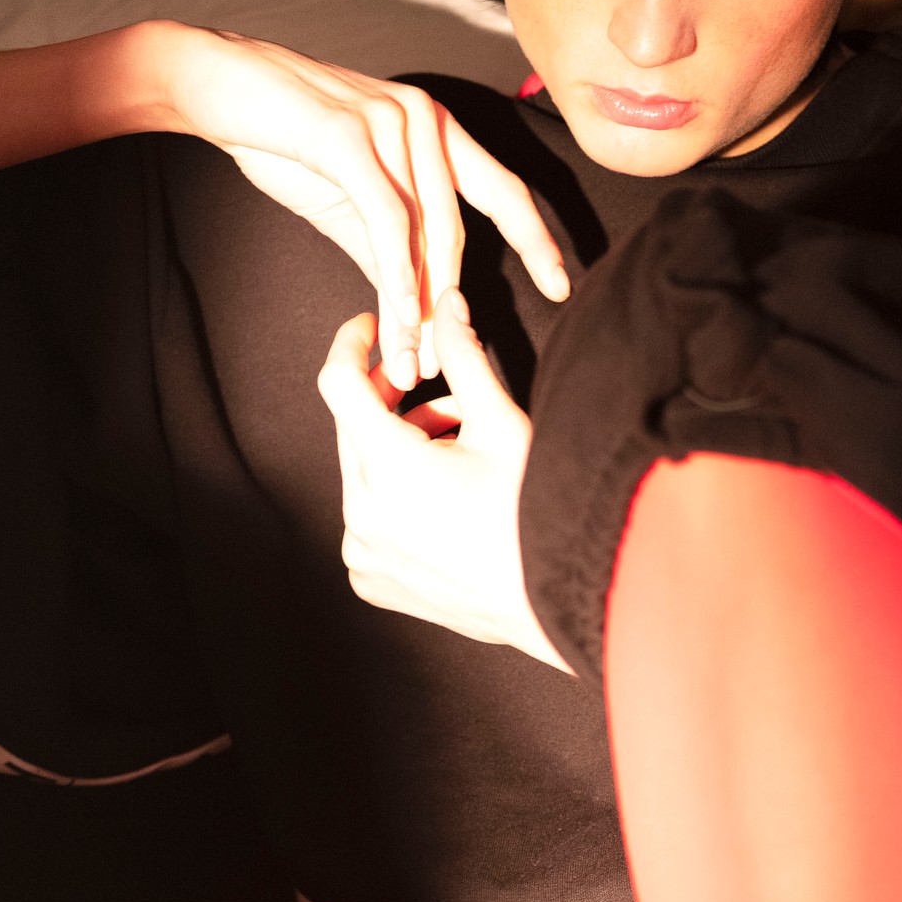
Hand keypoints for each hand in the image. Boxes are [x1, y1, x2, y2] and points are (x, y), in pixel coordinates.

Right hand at [161, 29, 570, 387]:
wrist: (211, 87)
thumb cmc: (281, 138)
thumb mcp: (349, 198)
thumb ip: (390, 243)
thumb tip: (417, 305)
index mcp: (435, 128)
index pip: (503, 190)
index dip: (536, 240)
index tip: (561, 288)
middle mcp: (424, 118)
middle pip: (462, 227)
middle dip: (454, 303)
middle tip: (447, 365)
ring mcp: (390, 121)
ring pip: (426, 233)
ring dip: (420, 308)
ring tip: (413, 363)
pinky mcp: (350, 136)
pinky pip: (386, 222)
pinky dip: (394, 279)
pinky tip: (396, 321)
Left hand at [317, 288, 572, 669]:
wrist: (563, 596)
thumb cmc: (538, 512)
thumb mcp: (501, 423)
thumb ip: (464, 355)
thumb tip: (447, 305)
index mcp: (387, 467)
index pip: (338, 382)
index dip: (352, 344)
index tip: (371, 331)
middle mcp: (362, 513)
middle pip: (351, 428)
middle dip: (391, 402)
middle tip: (445, 399)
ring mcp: (363, 552)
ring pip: (360, 474)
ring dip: (397, 451)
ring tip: (457, 453)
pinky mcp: (372, 581)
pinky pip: (368, 520)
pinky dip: (395, 499)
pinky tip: (445, 503)